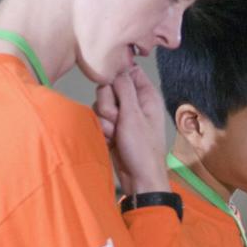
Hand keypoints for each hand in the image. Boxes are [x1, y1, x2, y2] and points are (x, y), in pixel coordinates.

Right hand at [95, 67, 168, 193]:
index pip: (128, 71)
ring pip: (101, 105)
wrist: (139, 178)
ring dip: (105, 121)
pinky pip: (99, 119)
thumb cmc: (143, 149)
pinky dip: (103, 131)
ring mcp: (123, 116)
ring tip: (116, 134)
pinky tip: (112, 141)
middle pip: (108, 88)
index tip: (114, 88)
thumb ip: (124, 89)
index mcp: (146, 95)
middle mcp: (135, 102)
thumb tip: (118, 67)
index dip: (117, 77)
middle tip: (117, 120)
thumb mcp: (134, 115)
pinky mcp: (113, 128)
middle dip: (108, 104)